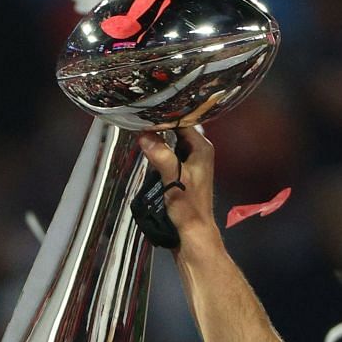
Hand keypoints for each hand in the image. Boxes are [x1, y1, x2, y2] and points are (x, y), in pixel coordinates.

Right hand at [137, 127, 218, 250]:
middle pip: (178, 129)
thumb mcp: (174, 178)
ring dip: (159, 136)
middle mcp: (199, 150)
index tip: (147, 111)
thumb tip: (144, 135)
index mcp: (202, 147)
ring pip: (173, 141)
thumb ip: (161, 155)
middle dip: (160, 124)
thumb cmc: (188, 206)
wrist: (193, 230)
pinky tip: (147, 146)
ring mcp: (192, 160)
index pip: (183, 121)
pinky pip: (170, 152)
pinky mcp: (183, 170)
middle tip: (140, 117)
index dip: (165, 116)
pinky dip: (160, 148)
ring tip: (140, 127)